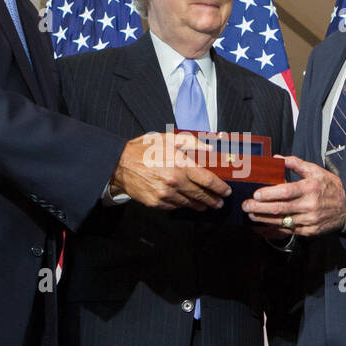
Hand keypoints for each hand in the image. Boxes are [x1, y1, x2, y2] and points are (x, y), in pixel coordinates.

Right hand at [110, 131, 230, 210]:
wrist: (119, 164)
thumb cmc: (143, 150)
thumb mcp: (168, 138)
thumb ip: (192, 143)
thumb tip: (209, 149)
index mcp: (181, 165)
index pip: (208, 180)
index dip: (220, 188)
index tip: (226, 191)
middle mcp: (175, 182)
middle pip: (201, 195)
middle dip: (213, 200)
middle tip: (219, 202)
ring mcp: (165, 195)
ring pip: (189, 203)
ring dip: (200, 205)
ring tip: (206, 206)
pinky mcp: (156, 203)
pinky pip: (175, 207)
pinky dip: (182, 205)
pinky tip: (186, 203)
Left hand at [242, 156, 345, 236]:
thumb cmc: (330, 187)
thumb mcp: (316, 171)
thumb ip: (295, 164)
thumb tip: (276, 158)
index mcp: (310, 188)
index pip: (286, 192)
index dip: (269, 194)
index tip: (255, 195)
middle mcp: (309, 206)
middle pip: (279, 209)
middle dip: (259, 208)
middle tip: (246, 206)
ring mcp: (309, 221)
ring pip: (281, 222)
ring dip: (263, 220)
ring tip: (251, 215)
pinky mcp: (309, 231)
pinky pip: (288, 232)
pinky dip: (273, 230)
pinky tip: (262, 227)